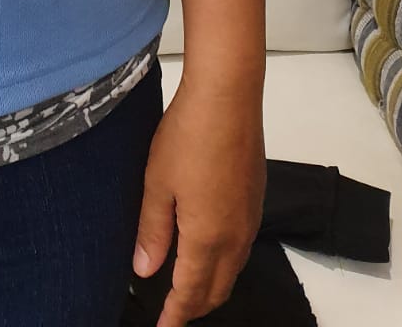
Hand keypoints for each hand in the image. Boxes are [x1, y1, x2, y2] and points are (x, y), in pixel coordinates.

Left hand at [132, 73, 264, 325]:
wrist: (229, 97)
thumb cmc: (188, 138)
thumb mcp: (157, 184)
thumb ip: (152, 231)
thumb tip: (145, 272)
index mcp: (208, 239)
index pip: (191, 293)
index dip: (175, 316)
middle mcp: (235, 237)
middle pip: (217, 290)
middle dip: (195, 307)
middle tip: (171, 312)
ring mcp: (250, 218)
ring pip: (232, 270)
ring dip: (211, 286)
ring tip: (186, 287)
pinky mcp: (255, 199)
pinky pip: (240, 248)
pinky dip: (223, 262)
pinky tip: (207, 249)